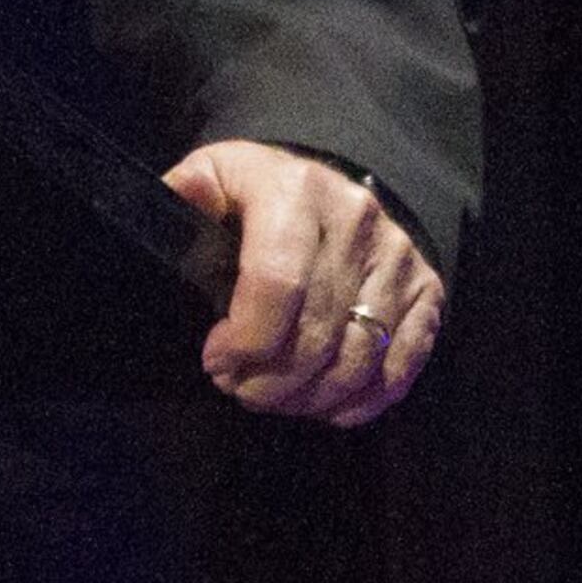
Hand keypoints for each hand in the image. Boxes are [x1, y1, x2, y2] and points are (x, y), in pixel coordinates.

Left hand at [161, 139, 442, 425]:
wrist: (328, 183)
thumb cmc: (257, 191)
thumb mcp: (214, 176)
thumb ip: (185, 196)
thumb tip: (154, 220)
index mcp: (294, 191)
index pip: (276, 284)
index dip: (245, 339)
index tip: (217, 362)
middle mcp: (355, 220)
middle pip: (317, 332)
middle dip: (271, 380)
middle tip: (239, 390)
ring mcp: (398, 258)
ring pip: (359, 357)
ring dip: (311, 396)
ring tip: (274, 399)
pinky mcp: (427, 288)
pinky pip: (401, 364)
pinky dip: (362, 400)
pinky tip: (325, 407)